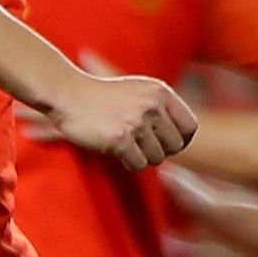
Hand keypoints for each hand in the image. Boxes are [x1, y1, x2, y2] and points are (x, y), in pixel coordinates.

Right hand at [49, 68, 196, 170]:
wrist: (68, 94)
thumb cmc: (105, 97)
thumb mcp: (141, 91)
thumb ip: (163, 109)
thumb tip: (185, 140)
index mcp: (161, 93)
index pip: (190, 127)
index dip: (180, 140)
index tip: (165, 143)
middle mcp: (152, 106)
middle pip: (175, 146)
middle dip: (160, 151)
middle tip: (141, 146)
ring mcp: (136, 122)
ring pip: (157, 158)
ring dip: (142, 157)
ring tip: (126, 145)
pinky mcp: (120, 139)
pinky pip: (138, 165)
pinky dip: (129, 163)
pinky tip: (116, 151)